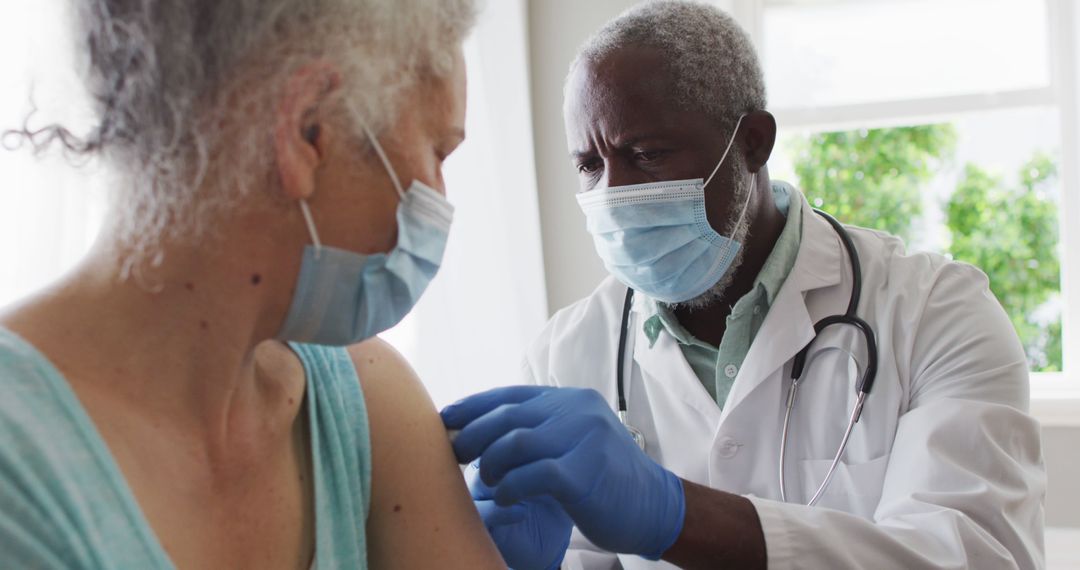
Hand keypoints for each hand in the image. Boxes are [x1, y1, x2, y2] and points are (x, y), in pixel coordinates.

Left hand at [442, 386, 684, 559]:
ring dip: (491, 463)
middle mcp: (578, 411)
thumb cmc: (604, 479)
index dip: (474, 406)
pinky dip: (511, 487)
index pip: (511, 396)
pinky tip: (505, 497)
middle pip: (508, 417)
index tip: (446, 419)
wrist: (654, 506)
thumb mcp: (574, 441)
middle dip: (474, 435)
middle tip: (455, 454)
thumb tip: (483, 430)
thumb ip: (539, 430)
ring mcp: (584, 439)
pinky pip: (533, 475)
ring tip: (486, 480)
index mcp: (571, 401)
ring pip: (515, 442)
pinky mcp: (585, 472)